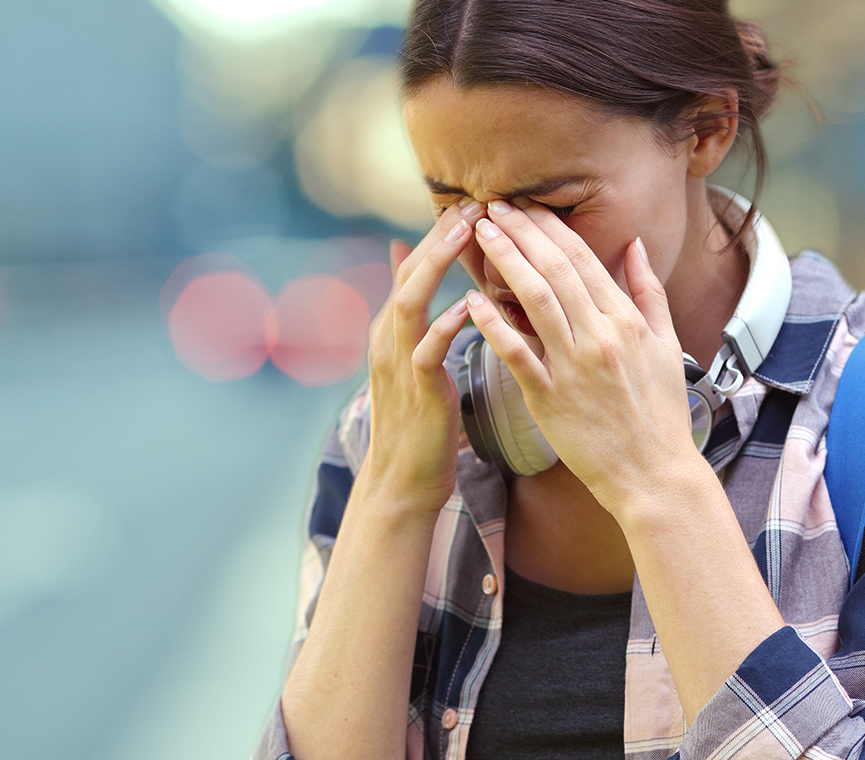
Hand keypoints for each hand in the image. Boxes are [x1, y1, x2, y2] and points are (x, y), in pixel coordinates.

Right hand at [359, 201, 486, 517]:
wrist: (403, 480)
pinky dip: (445, 325)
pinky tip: (467, 307)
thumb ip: (412, 308)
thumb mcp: (413, 357)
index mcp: (393, 329)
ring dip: (438, 264)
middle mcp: (389, 339)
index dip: (441, 233)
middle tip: (474, 201)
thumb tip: (405, 256)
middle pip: (410, 272)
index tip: (475, 202)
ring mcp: (399, 363)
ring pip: (411, 301)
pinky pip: (427, 351)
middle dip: (441, 235)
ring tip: (467, 233)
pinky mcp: (416, 391)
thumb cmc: (420, 420)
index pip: (415, 267)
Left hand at [463, 199, 702, 509]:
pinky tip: (472, 300)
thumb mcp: (667, 345)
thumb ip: (649, 292)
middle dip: (522, 232)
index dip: (550, 227)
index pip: (584, 259)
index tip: (525, 203)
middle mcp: (601, 336)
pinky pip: (518, 354)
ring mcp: (574, 366)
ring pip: (535, 300)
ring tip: (481, 234)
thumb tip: (636, 245)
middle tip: (492, 204)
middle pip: (555, 270)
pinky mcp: (550, 398)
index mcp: (627, 320)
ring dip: (506, 262)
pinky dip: (495, 325)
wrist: (654, 474)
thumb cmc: (660, 414)